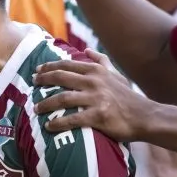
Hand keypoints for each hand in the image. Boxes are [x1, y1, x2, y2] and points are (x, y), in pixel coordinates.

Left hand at [33, 49, 151, 141]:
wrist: (144, 116)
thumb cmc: (128, 97)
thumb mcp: (116, 74)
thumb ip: (101, 61)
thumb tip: (87, 50)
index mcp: (96, 71)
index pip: (66, 65)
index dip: (49, 67)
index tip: (37, 71)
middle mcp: (94, 81)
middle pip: (60, 78)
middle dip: (43, 81)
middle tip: (31, 85)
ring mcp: (95, 99)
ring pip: (62, 99)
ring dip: (45, 104)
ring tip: (35, 109)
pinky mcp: (98, 116)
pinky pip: (72, 119)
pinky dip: (58, 123)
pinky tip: (49, 126)